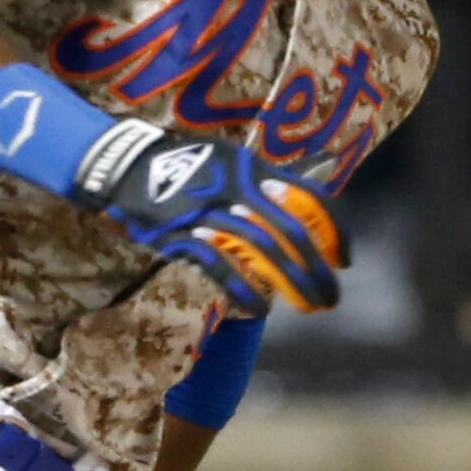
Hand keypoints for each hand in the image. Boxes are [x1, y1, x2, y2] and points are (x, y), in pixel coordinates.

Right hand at [80, 124, 345, 315]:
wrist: (125, 164)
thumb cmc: (183, 164)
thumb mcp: (229, 161)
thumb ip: (263, 183)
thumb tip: (300, 207)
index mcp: (254, 168)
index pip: (308, 198)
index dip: (333, 231)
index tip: (344, 261)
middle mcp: (237, 186)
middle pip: (289, 231)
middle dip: (316, 268)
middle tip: (331, 298)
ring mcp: (209, 210)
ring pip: (262, 250)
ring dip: (292, 282)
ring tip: (309, 306)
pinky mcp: (181, 233)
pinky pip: (220, 265)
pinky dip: (245, 289)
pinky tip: (262, 308)